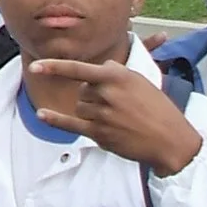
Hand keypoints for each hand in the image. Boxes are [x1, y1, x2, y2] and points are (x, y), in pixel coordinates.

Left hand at [26, 59, 202, 174]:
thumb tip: (100, 66)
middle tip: (118, 106)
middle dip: (93, 96)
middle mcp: (106, 94)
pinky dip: (54, 120)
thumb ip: (116, 72)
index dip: (54, 67)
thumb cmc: (158, 108)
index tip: (36, 66)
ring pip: (79, 108)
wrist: (170, 139)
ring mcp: (101, 115)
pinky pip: (70, 124)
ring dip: (90, 112)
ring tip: (116, 118)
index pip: (78, 70)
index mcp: (116, 77)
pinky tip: (42, 114)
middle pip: (81, 91)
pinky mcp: (99, 134)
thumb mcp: (140, 81)